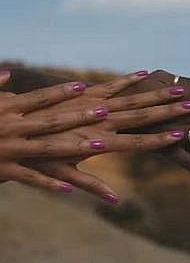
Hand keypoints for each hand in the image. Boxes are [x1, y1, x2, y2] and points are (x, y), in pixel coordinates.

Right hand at [0, 71, 103, 190]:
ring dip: (75, 147)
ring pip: (47, 148)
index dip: (61, 92)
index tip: (83, 85)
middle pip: (51, 121)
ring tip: (100, 146)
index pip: (38, 98)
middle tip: (105, 110)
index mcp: (5, 110)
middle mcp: (9, 127)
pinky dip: (48, 184)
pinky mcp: (3, 170)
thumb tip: (7, 73)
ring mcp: (8, 149)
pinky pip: (29, 178)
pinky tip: (69, 189)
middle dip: (79, 116)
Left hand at [1, 71, 189, 201]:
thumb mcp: (60, 174)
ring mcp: (91, 104)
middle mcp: (98, 120)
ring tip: (179, 89)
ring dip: (156, 94)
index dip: (161, 140)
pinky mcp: (81, 92)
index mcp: (97, 141)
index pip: (137, 143)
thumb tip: (116, 201)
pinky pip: (108, 84)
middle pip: (141, 116)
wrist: (5, 127)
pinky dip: (127, 79)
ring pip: (130, 98)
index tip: (183, 134)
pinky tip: (145, 72)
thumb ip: (91, 185)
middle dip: (168, 111)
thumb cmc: (30, 156)